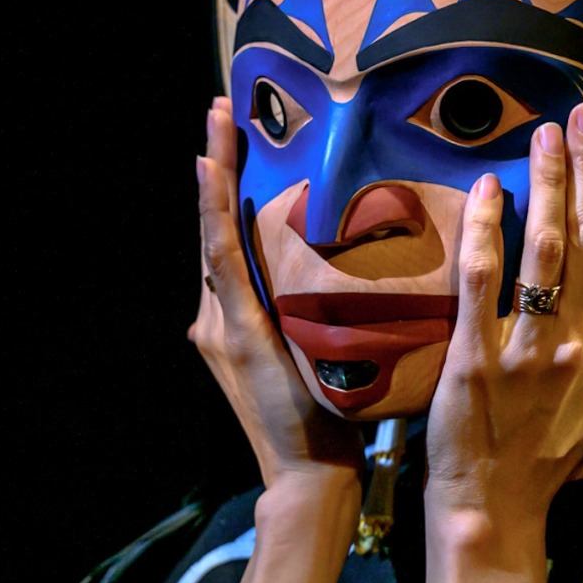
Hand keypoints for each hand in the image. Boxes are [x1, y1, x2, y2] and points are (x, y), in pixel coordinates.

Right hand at [190, 97, 363, 492]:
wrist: (312, 477)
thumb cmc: (332, 424)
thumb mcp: (329, 357)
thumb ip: (329, 314)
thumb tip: (371, 268)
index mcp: (243, 320)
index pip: (236, 238)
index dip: (231, 187)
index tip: (236, 133)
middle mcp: (220, 315)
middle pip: (217, 227)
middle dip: (216, 164)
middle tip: (220, 106)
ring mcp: (221, 322)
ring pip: (214, 234)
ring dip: (212, 175)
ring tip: (216, 121)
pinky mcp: (232, 331)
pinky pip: (222, 258)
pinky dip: (213, 211)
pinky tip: (211, 169)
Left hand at [424, 102, 582, 529]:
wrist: (498, 508)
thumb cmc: (548, 454)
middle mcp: (582, 341)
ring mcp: (530, 349)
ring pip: (544, 250)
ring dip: (546, 186)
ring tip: (545, 136)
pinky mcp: (478, 357)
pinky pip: (482, 281)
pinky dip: (485, 230)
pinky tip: (485, 190)